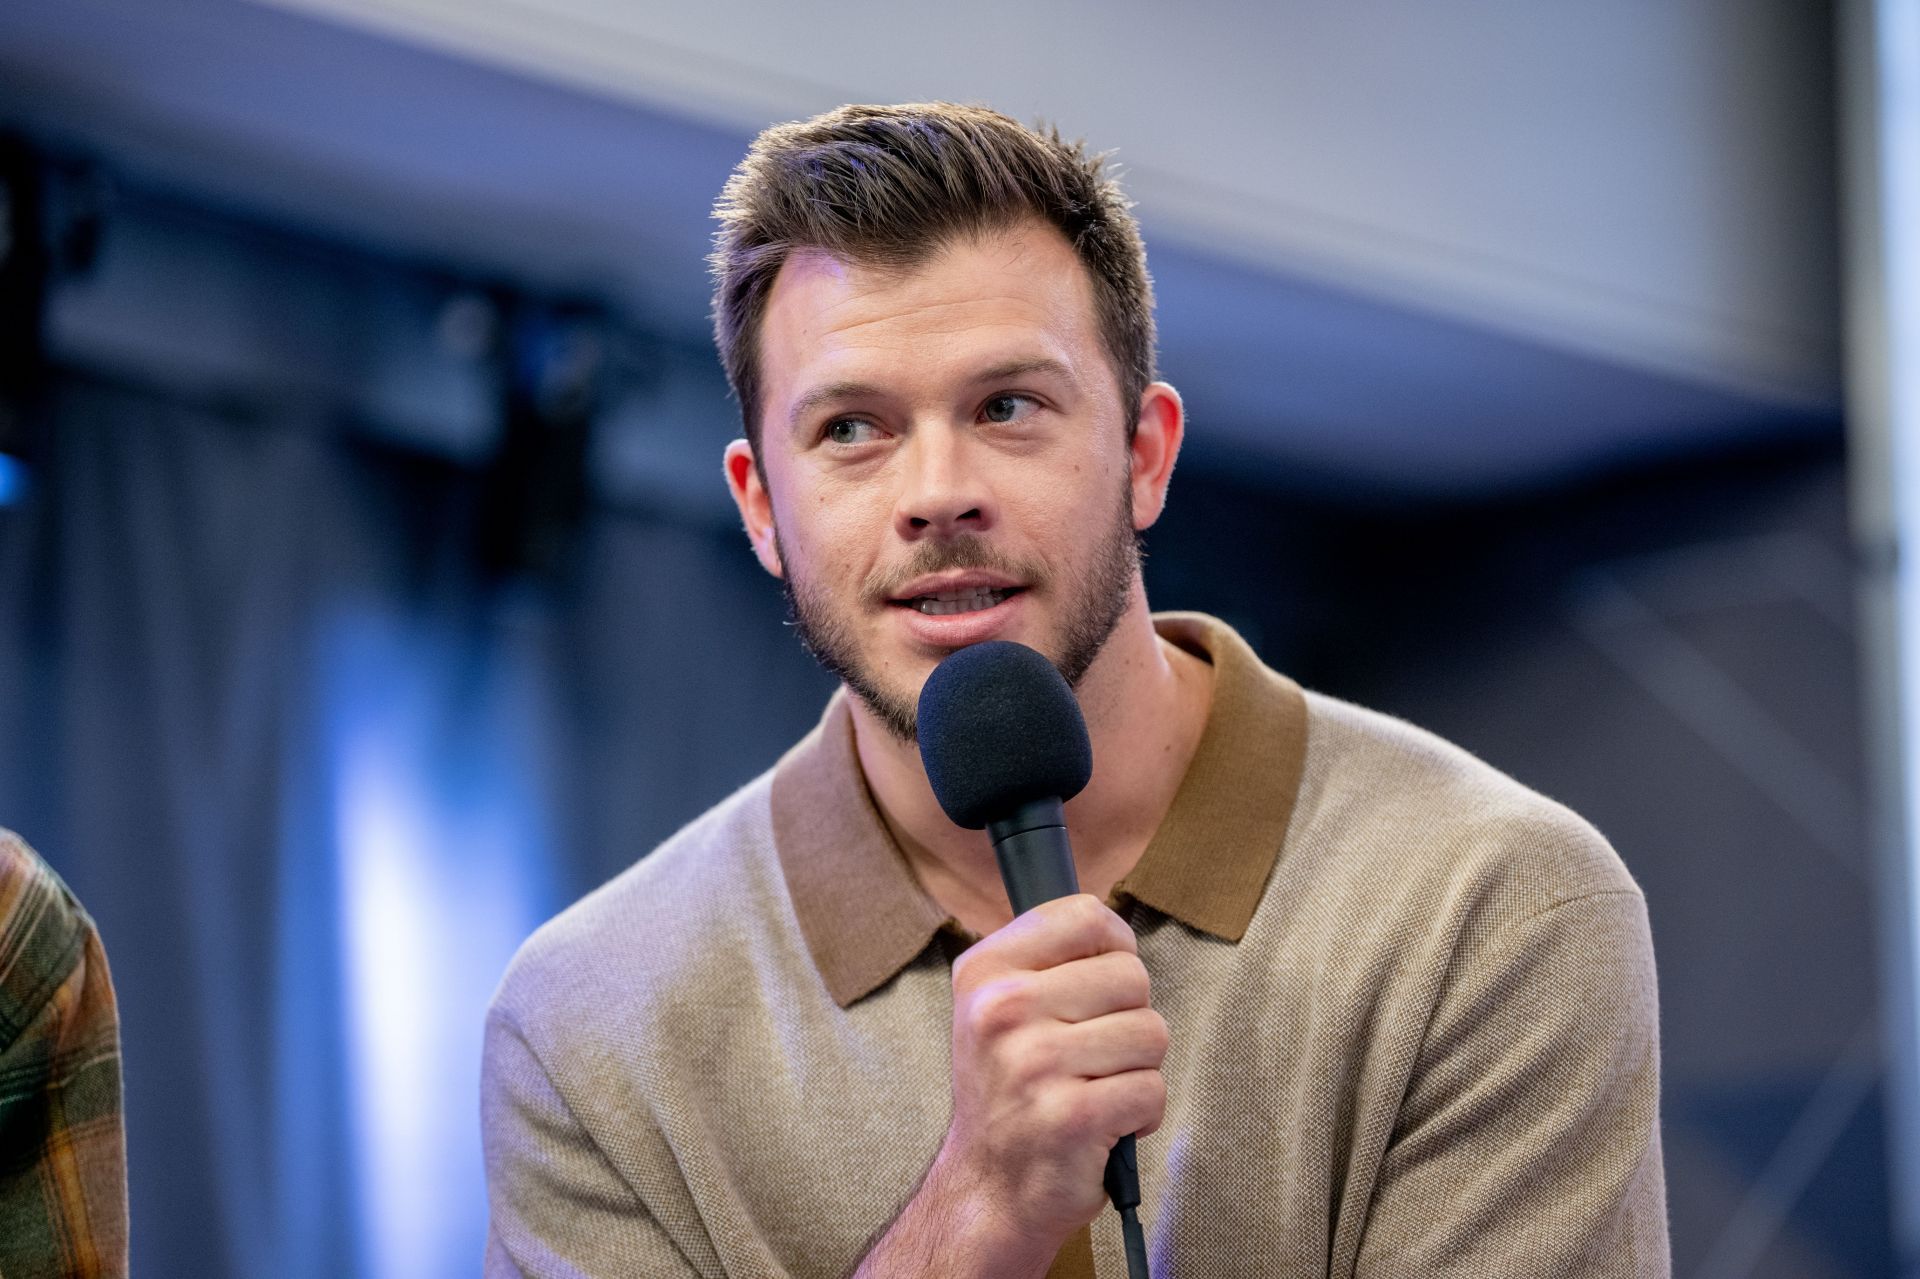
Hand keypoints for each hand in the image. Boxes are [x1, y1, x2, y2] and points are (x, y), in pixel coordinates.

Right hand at [939, 894, 1167, 1260]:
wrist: (988, 1189)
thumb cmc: (1009, 1091)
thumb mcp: (997, 1006)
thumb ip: (1049, 959)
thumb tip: (1115, 930)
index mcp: (985, 970)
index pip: (1086, 916)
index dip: (1113, 949)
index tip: (1100, 986)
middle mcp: (1002, 1009)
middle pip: (1131, 976)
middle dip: (1128, 1019)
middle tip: (1088, 1056)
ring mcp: (1035, 1062)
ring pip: (1151, 1032)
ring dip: (1137, 1068)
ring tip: (1094, 1089)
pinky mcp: (1072, 1115)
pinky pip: (1152, 1089)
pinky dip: (1141, 1114)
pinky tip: (1103, 1125)